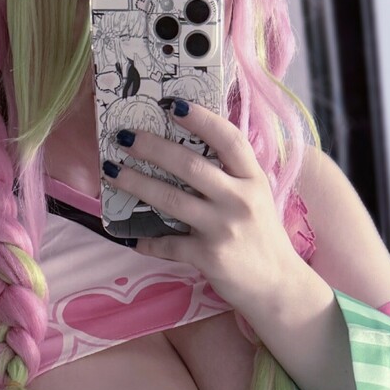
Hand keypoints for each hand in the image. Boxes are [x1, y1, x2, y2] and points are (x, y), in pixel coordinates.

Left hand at [118, 101, 307, 317]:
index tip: (172, 104)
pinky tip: (133, 236)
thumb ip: (232, 176)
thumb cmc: (261, 237)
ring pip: (171, 200)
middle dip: (153, 148)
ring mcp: (223, 229)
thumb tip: (188, 149)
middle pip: (190, 166)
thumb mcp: (257, 198)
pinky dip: (147, 241)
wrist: (277, 285)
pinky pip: (168, 244)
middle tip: (125, 136)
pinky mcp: (209, 257)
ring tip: (112, 172)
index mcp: (253, 179)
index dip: (201, 118)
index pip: (229, 139)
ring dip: (137, 183)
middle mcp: (240, 200)